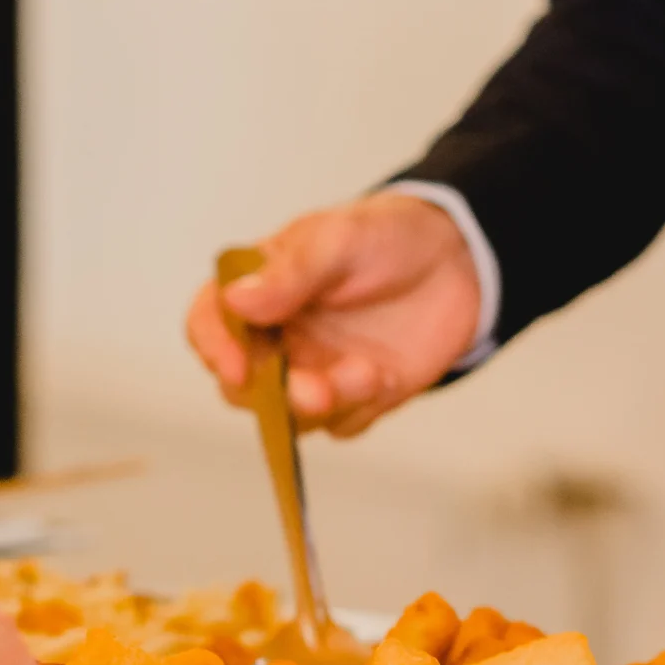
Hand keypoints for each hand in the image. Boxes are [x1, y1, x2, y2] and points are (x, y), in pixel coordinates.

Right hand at [184, 192, 480, 436]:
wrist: (455, 260)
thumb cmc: (384, 238)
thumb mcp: (338, 239)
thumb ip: (290, 273)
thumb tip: (236, 301)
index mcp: (256, 290)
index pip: (209, 323)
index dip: (214, 348)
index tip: (238, 366)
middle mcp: (275, 338)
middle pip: (243, 387)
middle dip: (277, 396)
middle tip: (317, 393)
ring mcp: (312, 372)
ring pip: (292, 417)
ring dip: (325, 406)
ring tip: (371, 374)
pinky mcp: (353, 398)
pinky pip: (341, 426)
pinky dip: (361, 410)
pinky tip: (388, 377)